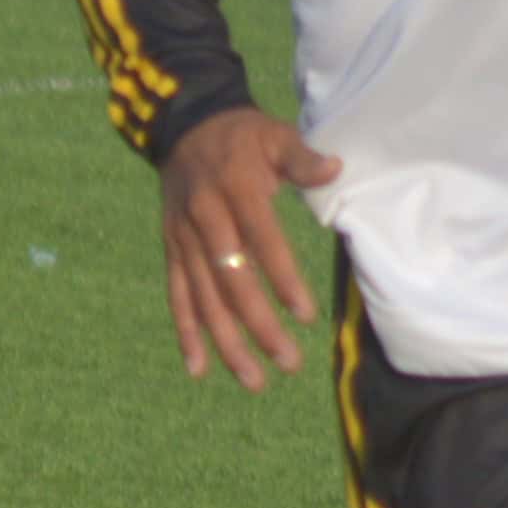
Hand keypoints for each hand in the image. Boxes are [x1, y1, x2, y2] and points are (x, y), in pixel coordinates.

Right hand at [156, 106, 337, 392]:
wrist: (186, 127)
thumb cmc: (244, 137)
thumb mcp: (275, 134)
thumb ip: (303, 156)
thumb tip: (335, 168)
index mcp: (235, 189)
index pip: (261, 241)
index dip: (282, 278)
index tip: (305, 315)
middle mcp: (204, 218)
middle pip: (231, 281)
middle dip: (258, 326)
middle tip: (288, 363)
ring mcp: (183, 238)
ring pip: (203, 298)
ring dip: (225, 342)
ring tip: (253, 380)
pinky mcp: (171, 250)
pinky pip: (177, 295)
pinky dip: (186, 332)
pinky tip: (198, 369)